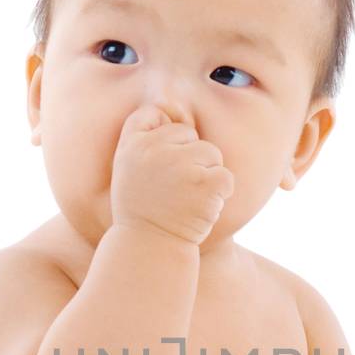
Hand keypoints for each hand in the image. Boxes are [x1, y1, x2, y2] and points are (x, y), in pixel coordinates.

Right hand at [109, 101, 236, 245]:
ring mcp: (181, 165)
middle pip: (190, 134)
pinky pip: (225, 176)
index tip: (157, 166)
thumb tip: (176, 106)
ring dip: (206, 176)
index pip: (155, 113)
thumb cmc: (142, 208)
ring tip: (187, 199)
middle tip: (173, 189)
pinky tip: (200, 208)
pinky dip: (220, 194)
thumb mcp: (128, 167)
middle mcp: (154, 149)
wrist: (150, 248)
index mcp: (132, 143)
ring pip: (212, 153)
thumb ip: (145, 135)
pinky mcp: (206, 183)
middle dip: (189, 158)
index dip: (163, 137)